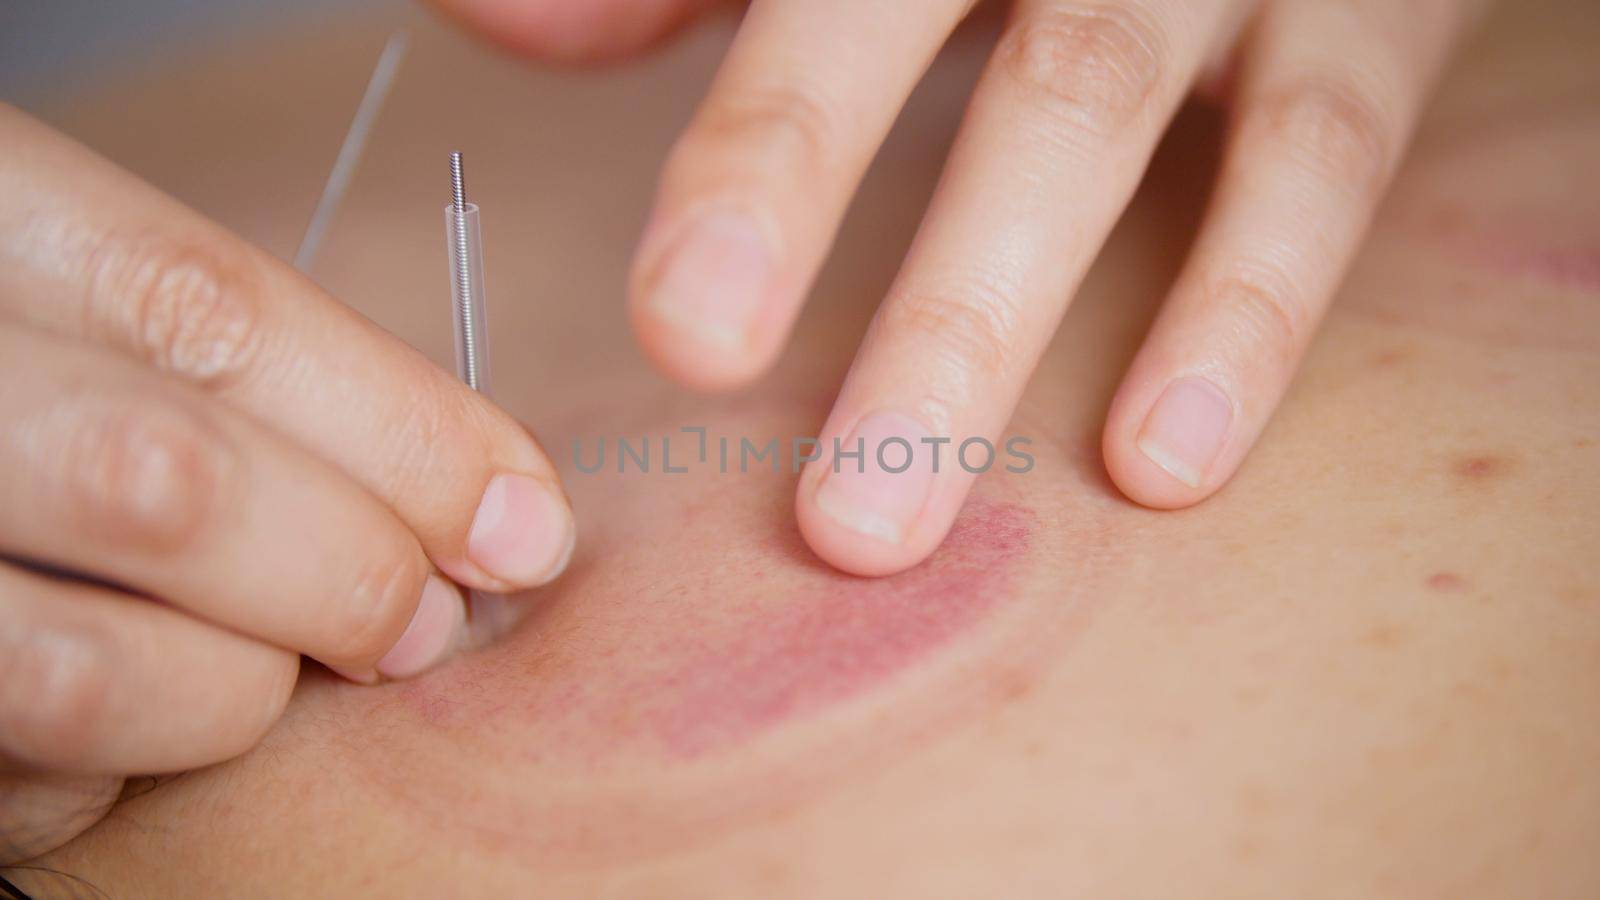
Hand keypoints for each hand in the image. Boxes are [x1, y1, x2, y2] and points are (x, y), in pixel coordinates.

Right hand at [0, 105, 574, 860]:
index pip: (211, 315)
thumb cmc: (41, 377)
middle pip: (172, 484)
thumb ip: (256, 381)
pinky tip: (154, 707)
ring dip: (245, 686)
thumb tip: (498, 510)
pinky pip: (29, 759)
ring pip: (94, 663)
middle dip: (349, 571)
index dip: (407, 434)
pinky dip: (132, 752)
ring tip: (284, 669)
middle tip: (424, 622)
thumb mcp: (101, 313)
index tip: (527, 523)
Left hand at [437, 0, 1481, 574]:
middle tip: (813, 496)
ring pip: (1097, 115)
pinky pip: (1318, 162)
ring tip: (893, 526)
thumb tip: (503, 27)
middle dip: (889, 280)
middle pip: (973, 77)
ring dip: (992, 325)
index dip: (761, 163)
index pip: (825, 4)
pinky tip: (1164, 462)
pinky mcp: (1372, 20)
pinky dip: (1245, 310)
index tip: (684, 333)